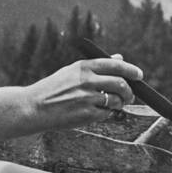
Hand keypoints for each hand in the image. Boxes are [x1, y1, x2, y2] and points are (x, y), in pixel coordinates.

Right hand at [25, 54, 139, 129]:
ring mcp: (87, 98)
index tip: (139, 75)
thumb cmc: (53, 89)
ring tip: (114, 104)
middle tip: (130, 95)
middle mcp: (86, 80)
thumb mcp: (72, 71)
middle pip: (120, 84)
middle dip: (129, 91)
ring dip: (120, 103)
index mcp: (83, 67)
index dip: (131, 70)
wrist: (33, 107)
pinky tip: (98, 112)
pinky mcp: (86, 114)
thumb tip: (120, 57)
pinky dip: (107, 113)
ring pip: (117, 100)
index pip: (115, 65)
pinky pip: (107, 114)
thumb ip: (97, 66)